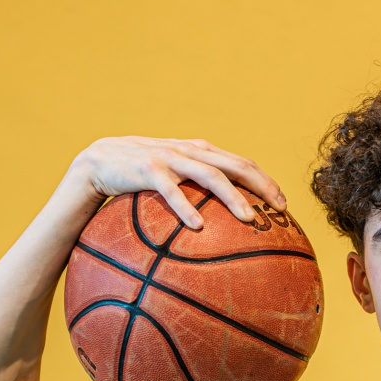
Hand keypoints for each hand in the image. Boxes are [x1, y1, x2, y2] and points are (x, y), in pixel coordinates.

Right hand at [65, 135, 287, 230]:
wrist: (96, 163)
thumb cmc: (138, 179)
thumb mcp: (172, 181)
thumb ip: (196, 192)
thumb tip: (221, 229)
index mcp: (198, 152)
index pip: (240, 162)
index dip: (264, 179)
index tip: (284, 204)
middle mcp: (189, 151)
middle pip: (234, 165)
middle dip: (261, 185)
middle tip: (280, 209)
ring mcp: (169, 157)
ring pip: (209, 174)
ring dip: (232, 196)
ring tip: (250, 219)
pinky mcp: (146, 168)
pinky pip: (170, 190)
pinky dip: (185, 206)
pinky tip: (198, 226)